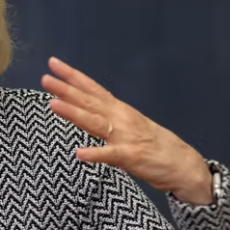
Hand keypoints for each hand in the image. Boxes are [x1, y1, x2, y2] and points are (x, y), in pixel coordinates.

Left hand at [41, 57, 213, 204]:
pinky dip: (95, 153)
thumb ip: (106, 117)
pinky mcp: (132, 157)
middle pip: (89, 102)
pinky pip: (111, 155)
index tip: (53, 64)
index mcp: (119, 110)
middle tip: (45, 79)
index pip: (92, 88)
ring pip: (95, 123)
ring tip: (53, 104)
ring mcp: (126, 137)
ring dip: (74, 113)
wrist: (184, 165)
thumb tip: (81, 109)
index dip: (73, 76)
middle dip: (66, 90)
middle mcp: (121, 118)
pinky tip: (80, 153)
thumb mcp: (129, 124)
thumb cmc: (154, 145)